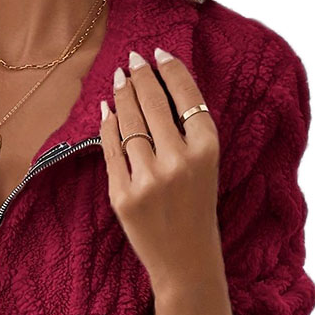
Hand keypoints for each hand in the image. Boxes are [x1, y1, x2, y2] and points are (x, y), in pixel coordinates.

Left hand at [99, 48, 222, 295]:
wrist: (185, 261)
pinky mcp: (123, 195)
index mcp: (208, 150)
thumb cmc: (197, 209)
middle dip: (140, 76)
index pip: (186, 95)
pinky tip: (106, 110)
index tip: (156, 52)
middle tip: (131, 60)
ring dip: (121, 96)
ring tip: (119, 81)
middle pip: (153, 103)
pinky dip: (106, 126)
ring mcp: (148, 179)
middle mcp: (179, 161)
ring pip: (128, 122)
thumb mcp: (206, 166)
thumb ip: (189, 130)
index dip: (169, 68)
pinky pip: (110, 150)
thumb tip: (159, 84)